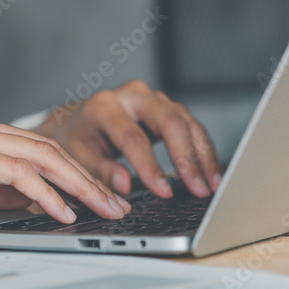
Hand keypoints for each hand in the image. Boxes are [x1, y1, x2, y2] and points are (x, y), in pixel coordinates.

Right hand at [0, 107, 130, 223]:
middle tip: (114, 205)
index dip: (70, 172)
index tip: (95, 197)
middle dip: (87, 178)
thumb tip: (27, 201)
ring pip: (36, 154)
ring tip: (102, 209)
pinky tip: (60, 211)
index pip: (32, 146)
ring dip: (77, 184)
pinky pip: (11, 171)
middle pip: (44, 146)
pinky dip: (43, 192)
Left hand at [35, 80, 221, 198]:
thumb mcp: (76, 156)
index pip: (133, 137)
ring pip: (187, 122)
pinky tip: (210, 173)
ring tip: (212, 186)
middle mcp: (131, 96)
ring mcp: (152, 99)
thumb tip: (125, 185)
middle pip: (169, 121)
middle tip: (199, 189)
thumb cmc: (76, 140)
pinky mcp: (166, 107)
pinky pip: (191, 126)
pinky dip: (203, 150)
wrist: (76, 120)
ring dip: (203, 155)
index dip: (151, 167)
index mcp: (104, 107)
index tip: (164, 192)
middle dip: (187, 158)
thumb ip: (99, 171)